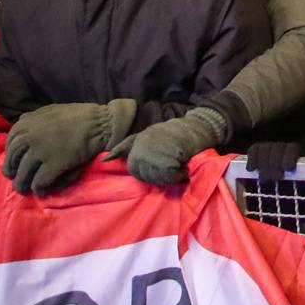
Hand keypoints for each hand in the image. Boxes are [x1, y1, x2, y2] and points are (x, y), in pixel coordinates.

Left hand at [2, 99, 136, 194]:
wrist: (102, 123)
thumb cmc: (79, 116)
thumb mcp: (50, 110)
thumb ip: (32, 117)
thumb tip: (20, 122)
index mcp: (27, 123)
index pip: (10, 144)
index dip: (11, 156)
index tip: (15, 162)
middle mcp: (29, 137)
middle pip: (13, 161)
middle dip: (12, 172)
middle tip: (16, 179)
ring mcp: (41, 152)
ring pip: (23, 175)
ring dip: (22, 184)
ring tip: (26, 189)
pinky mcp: (54, 165)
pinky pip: (39, 182)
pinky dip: (39, 188)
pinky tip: (42, 190)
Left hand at [107, 108, 228, 185]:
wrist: (199, 127)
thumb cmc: (175, 135)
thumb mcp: (148, 137)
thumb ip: (126, 147)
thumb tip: (105, 160)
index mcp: (138, 140)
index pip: (133, 168)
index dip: (147, 172)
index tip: (161, 168)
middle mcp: (144, 143)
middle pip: (143, 175)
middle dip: (158, 176)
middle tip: (172, 169)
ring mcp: (157, 148)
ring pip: (156, 176)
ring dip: (169, 177)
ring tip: (179, 168)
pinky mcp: (171, 153)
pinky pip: (170, 175)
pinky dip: (179, 176)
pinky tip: (184, 168)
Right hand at [245, 141, 301, 183]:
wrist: (283, 191)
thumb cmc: (300, 184)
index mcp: (297, 153)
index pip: (292, 148)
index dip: (289, 156)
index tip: (288, 168)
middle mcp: (283, 148)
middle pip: (277, 148)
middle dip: (275, 163)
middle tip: (276, 177)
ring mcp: (270, 150)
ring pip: (264, 148)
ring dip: (263, 163)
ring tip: (264, 180)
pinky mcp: (258, 154)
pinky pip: (254, 149)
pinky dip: (252, 158)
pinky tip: (251, 169)